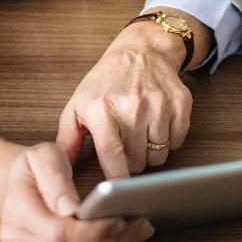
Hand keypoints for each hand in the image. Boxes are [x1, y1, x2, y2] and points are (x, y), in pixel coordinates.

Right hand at [0, 142, 153, 241]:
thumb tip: (70, 207)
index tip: (120, 219)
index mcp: (17, 211)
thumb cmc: (32, 167)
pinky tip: (120, 241)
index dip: (93, 230)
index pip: (60, 233)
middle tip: (142, 223)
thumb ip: (56, 177)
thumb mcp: (43, 155)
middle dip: (112, 240)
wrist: (15, 186)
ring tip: (138, 230)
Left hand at [56, 19, 195, 178]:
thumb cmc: (106, 81)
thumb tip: (61, 171)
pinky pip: (177, 142)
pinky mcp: (181, 103)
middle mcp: (132, 106)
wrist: (141, 50)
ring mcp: (159, 104)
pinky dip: (169, 139)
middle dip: (132, 160)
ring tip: (141, 131)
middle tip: (126, 142)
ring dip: (150, 151)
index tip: (115, 192)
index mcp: (102, 108)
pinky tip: (157, 123)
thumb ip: (67, 140)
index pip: (112, 156)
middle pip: (138, 162)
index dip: (116, 180)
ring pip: (159, 156)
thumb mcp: (78, 104)